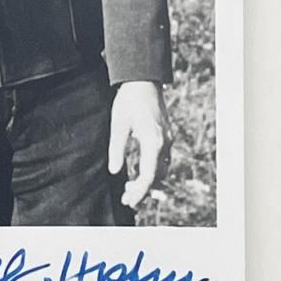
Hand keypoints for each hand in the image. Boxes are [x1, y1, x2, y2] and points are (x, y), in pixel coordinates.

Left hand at [107, 81, 171, 209]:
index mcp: (152, 142)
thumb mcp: (118, 124)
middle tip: (126, 197)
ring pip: (161, 169)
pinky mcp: (165, 134)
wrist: (143, 80)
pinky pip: (161, 159)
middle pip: (157, 176)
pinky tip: (136, 170)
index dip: (139, 192)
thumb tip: (114, 171)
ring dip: (148, 180)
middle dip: (142, 189)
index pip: (148, 176)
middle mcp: (164, 143)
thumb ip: (116, 148)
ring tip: (129, 187)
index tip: (129, 201)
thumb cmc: (128, 100)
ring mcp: (167, 139)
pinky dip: (151, 169)